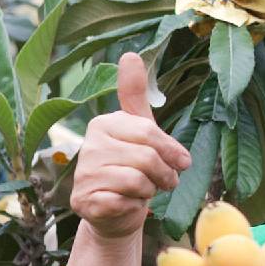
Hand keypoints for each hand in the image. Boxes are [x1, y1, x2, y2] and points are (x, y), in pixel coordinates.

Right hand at [70, 53, 191, 242]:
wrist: (117, 211)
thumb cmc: (134, 168)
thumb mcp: (141, 131)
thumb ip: (136, 96)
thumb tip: (130, 53)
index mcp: (103, 124)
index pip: (149, 133)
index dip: (172, 152)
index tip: (181, 162)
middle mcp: (88, 146)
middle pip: (147, 158)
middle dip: (165, 175)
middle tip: (164, 181)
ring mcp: (83, 174)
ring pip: (138, 181)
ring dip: (151, 191)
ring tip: (145, 190)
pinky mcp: (84, 201)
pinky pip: (126, 201)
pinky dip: (135, 206)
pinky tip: (127, 203)